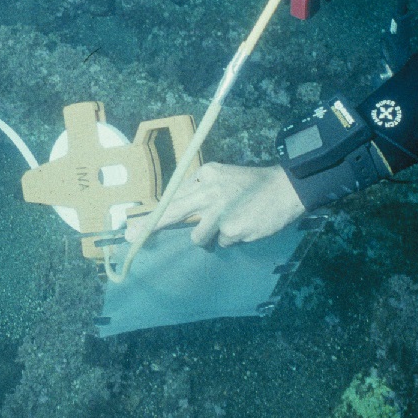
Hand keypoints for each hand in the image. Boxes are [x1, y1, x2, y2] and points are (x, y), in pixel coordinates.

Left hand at [148, 162, 305, 247]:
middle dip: (149, 227)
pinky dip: (232, 240)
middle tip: (130, 236)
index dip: (156, 213)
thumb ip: (203, 192)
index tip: (135, 226)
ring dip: (210, 237)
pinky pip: (222, 243)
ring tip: (231, 225)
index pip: (175, 195)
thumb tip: (178, 212)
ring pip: (198, 236)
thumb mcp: (225, 179)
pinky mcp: (231, 229)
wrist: (287, 188)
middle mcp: (209, 190)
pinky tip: (246, 226)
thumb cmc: (254, 186)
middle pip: (172, 212)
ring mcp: (219, 211)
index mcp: (206, 174)